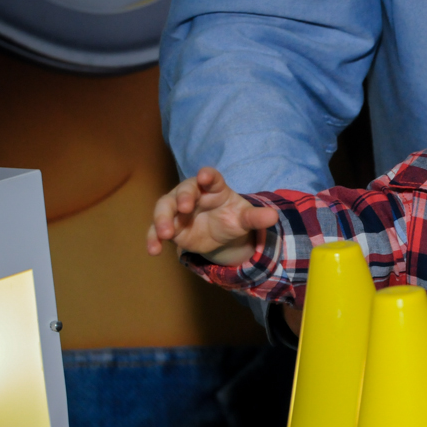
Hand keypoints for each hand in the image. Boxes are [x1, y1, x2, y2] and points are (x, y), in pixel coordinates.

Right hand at [146, 167, 277, 264]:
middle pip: (183, 191)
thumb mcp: (245, 219)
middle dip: (182, 197)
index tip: (205, 176)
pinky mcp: (170, 226)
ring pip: (164, 208)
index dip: (207, 175)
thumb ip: (256, 218)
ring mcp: (177, 209)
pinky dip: (153, 238)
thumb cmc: (232, 218)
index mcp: (214, 187)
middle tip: (185, 207)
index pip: (210, 177)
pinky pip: (157, 230)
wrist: (222, 235)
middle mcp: (192, 194)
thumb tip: (274, 216)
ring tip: (165, 233)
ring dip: (162, 219)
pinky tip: (154, 250)